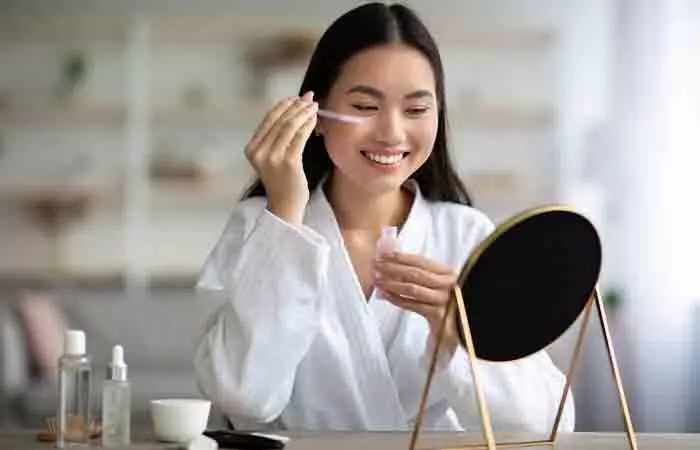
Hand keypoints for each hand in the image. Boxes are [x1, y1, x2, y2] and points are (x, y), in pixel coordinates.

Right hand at [245, 92, 317, 225]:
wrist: (285, 206)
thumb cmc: (282, 181)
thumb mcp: (272, 158)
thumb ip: (275, 138)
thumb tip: (291, 111)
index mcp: (252, 148)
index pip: (268, 119)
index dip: (283, 105)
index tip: (296, 97)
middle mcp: (259, 152)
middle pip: (280, 120)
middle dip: (296, 105)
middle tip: (309, 97)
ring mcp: (272, 157)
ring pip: (290, 126)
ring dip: (304, 112)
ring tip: (315, 106)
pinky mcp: (288, 163)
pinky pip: (300, 137)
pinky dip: (308, 125)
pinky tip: (315, 119)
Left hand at [374, 252, 459, 352]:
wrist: (468, 328)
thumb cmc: (452, 304)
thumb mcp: (443, 285)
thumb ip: (425, 275)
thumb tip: (396, 264)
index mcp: (448, 272)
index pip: (421, 261)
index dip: (400, 257)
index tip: (384, 254)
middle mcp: (448, 284)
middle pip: (414, 273)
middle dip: (392, 268)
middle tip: (375, 265)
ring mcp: (443, 300)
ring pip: (412, 289)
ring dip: (392, 283)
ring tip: (377, 280)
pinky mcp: (438, 316)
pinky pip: (412, 305)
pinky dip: (396, 299)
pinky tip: (386, 295)